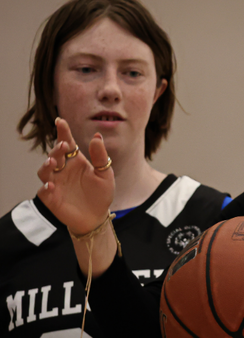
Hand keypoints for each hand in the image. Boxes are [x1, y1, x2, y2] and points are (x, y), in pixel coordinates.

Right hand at [37, 118, 113, 234]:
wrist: (96, 216)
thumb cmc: (101, 193)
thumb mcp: (105, 173)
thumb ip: (100, 156)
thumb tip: (97, 136)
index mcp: (76, 161)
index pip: (67, 143)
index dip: (63, 132)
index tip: (60, 121)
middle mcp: (63, 170)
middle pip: (54, 155)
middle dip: (56, 150)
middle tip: (63, 146)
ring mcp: (56, 183)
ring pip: (44, 171)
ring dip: (46, 165)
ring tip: (53, 163)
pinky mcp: (51, 198)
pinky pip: (43, 191)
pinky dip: (45, 187)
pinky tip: (51, 185)